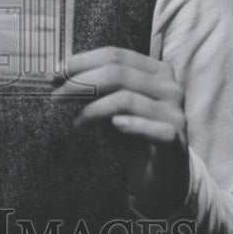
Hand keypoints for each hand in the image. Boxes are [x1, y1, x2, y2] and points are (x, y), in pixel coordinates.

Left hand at [51, 47, 189, 216]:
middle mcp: (169, 87)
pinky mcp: (176, 140)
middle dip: (81, 83)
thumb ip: (95, 89)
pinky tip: (113, 127)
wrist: (159, 178)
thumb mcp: (110, 108)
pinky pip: (152, 128)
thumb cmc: (132, 137)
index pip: (116, 55)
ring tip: (78, 122)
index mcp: (156, 71)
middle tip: (57, 96)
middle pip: (118, 74)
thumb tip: (60, 75)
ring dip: (93, 110)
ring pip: (126, 99)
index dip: (83, 62)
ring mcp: (175, 113)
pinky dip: (130, 125)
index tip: (57, 72)